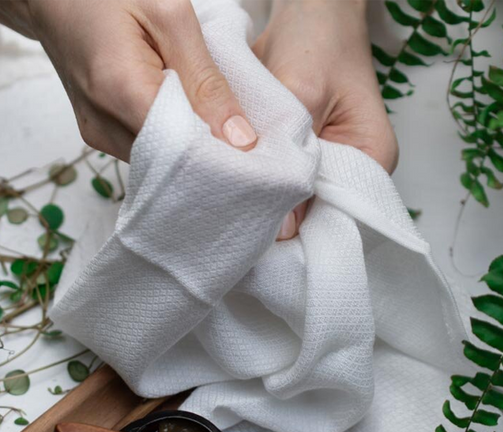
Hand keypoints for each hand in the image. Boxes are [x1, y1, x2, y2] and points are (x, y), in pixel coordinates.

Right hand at [0, 0, 256, 160]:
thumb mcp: (169, 15)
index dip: (221, 155)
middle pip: (171, 163)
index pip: (183, 149)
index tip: (254, 155)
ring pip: (160, 163)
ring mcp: (97, 135)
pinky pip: (145, 152)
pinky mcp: (98, 135)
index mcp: (119, 89)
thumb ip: (206, 80)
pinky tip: (185, 123)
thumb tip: (241, 139)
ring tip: (214, 127)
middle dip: (209, 155)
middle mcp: (103, 125)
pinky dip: (170, 143)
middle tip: (243, 143)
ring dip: (189, 149)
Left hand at [255, 0, 398, 240]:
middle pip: (317, 211)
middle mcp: (353, 168)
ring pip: (296, 196)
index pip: (338, 215)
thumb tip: (281, 229)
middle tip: (239, 222)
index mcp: (372, 159)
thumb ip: (294, 157)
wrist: (310, 11)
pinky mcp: (307, 153)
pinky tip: (239, 181)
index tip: (262, 235)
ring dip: (268, 197)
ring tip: (234, 205)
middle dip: (280, 215)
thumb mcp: (304, 93)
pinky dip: (263, 178)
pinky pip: (284, 177)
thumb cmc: (318, 40)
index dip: (301, 228)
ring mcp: (329, 162)